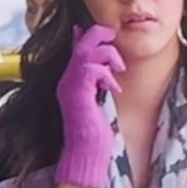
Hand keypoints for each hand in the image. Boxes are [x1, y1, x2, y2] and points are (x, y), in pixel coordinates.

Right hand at [55, 24, 125, 187]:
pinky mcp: (77, 93)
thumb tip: (104, 67)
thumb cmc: (94, 133)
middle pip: (81, 42)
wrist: (85, 153)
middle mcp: (67, 80)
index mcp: (71, 80)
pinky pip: (91, 70)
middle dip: (101, 35)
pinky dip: (107, 75)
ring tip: (119, 69)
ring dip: (108, 55)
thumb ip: (99, 82)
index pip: (78, 47)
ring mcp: (70, 86)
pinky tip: (114, 89)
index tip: (108, 35)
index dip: (91, 35)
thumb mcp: (99, 100)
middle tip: (116, 39)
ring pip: (86, 52)